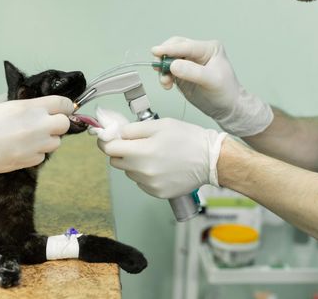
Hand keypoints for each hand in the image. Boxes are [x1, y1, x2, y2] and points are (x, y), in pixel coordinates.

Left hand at [98, 118, 226, 198]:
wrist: (211, 160)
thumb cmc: (189, 139)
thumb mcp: (160, 125)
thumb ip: (134, 129)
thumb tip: (116, 133)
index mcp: (142, 152)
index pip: (109, 149)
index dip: (106, 140)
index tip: (108, 137)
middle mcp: (144, 171)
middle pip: (116, 161)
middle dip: (121, 151)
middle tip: (135, 144)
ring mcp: (150, 184)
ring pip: (128, 172)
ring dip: (133, 163)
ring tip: (153, 155)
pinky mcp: (158, 193)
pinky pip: (141, 182)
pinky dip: (145, 174)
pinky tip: (160, 166)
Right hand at [152, 36, 272, 136]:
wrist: (227, 108)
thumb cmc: (226, 92)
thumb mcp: (212, 81)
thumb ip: (193, 72)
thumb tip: (173, 65)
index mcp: (209, 48)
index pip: (186, 46)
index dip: (170, 49)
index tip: (156, 51)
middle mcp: (198, 52)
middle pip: (175, 48)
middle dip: (164, 57)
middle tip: (159, 68)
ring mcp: (189, 62)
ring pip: (169, 59)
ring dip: (163, 69)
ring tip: (165, 81)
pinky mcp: (182, 73)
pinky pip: (168, 71)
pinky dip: (164, 76)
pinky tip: (167, 84)